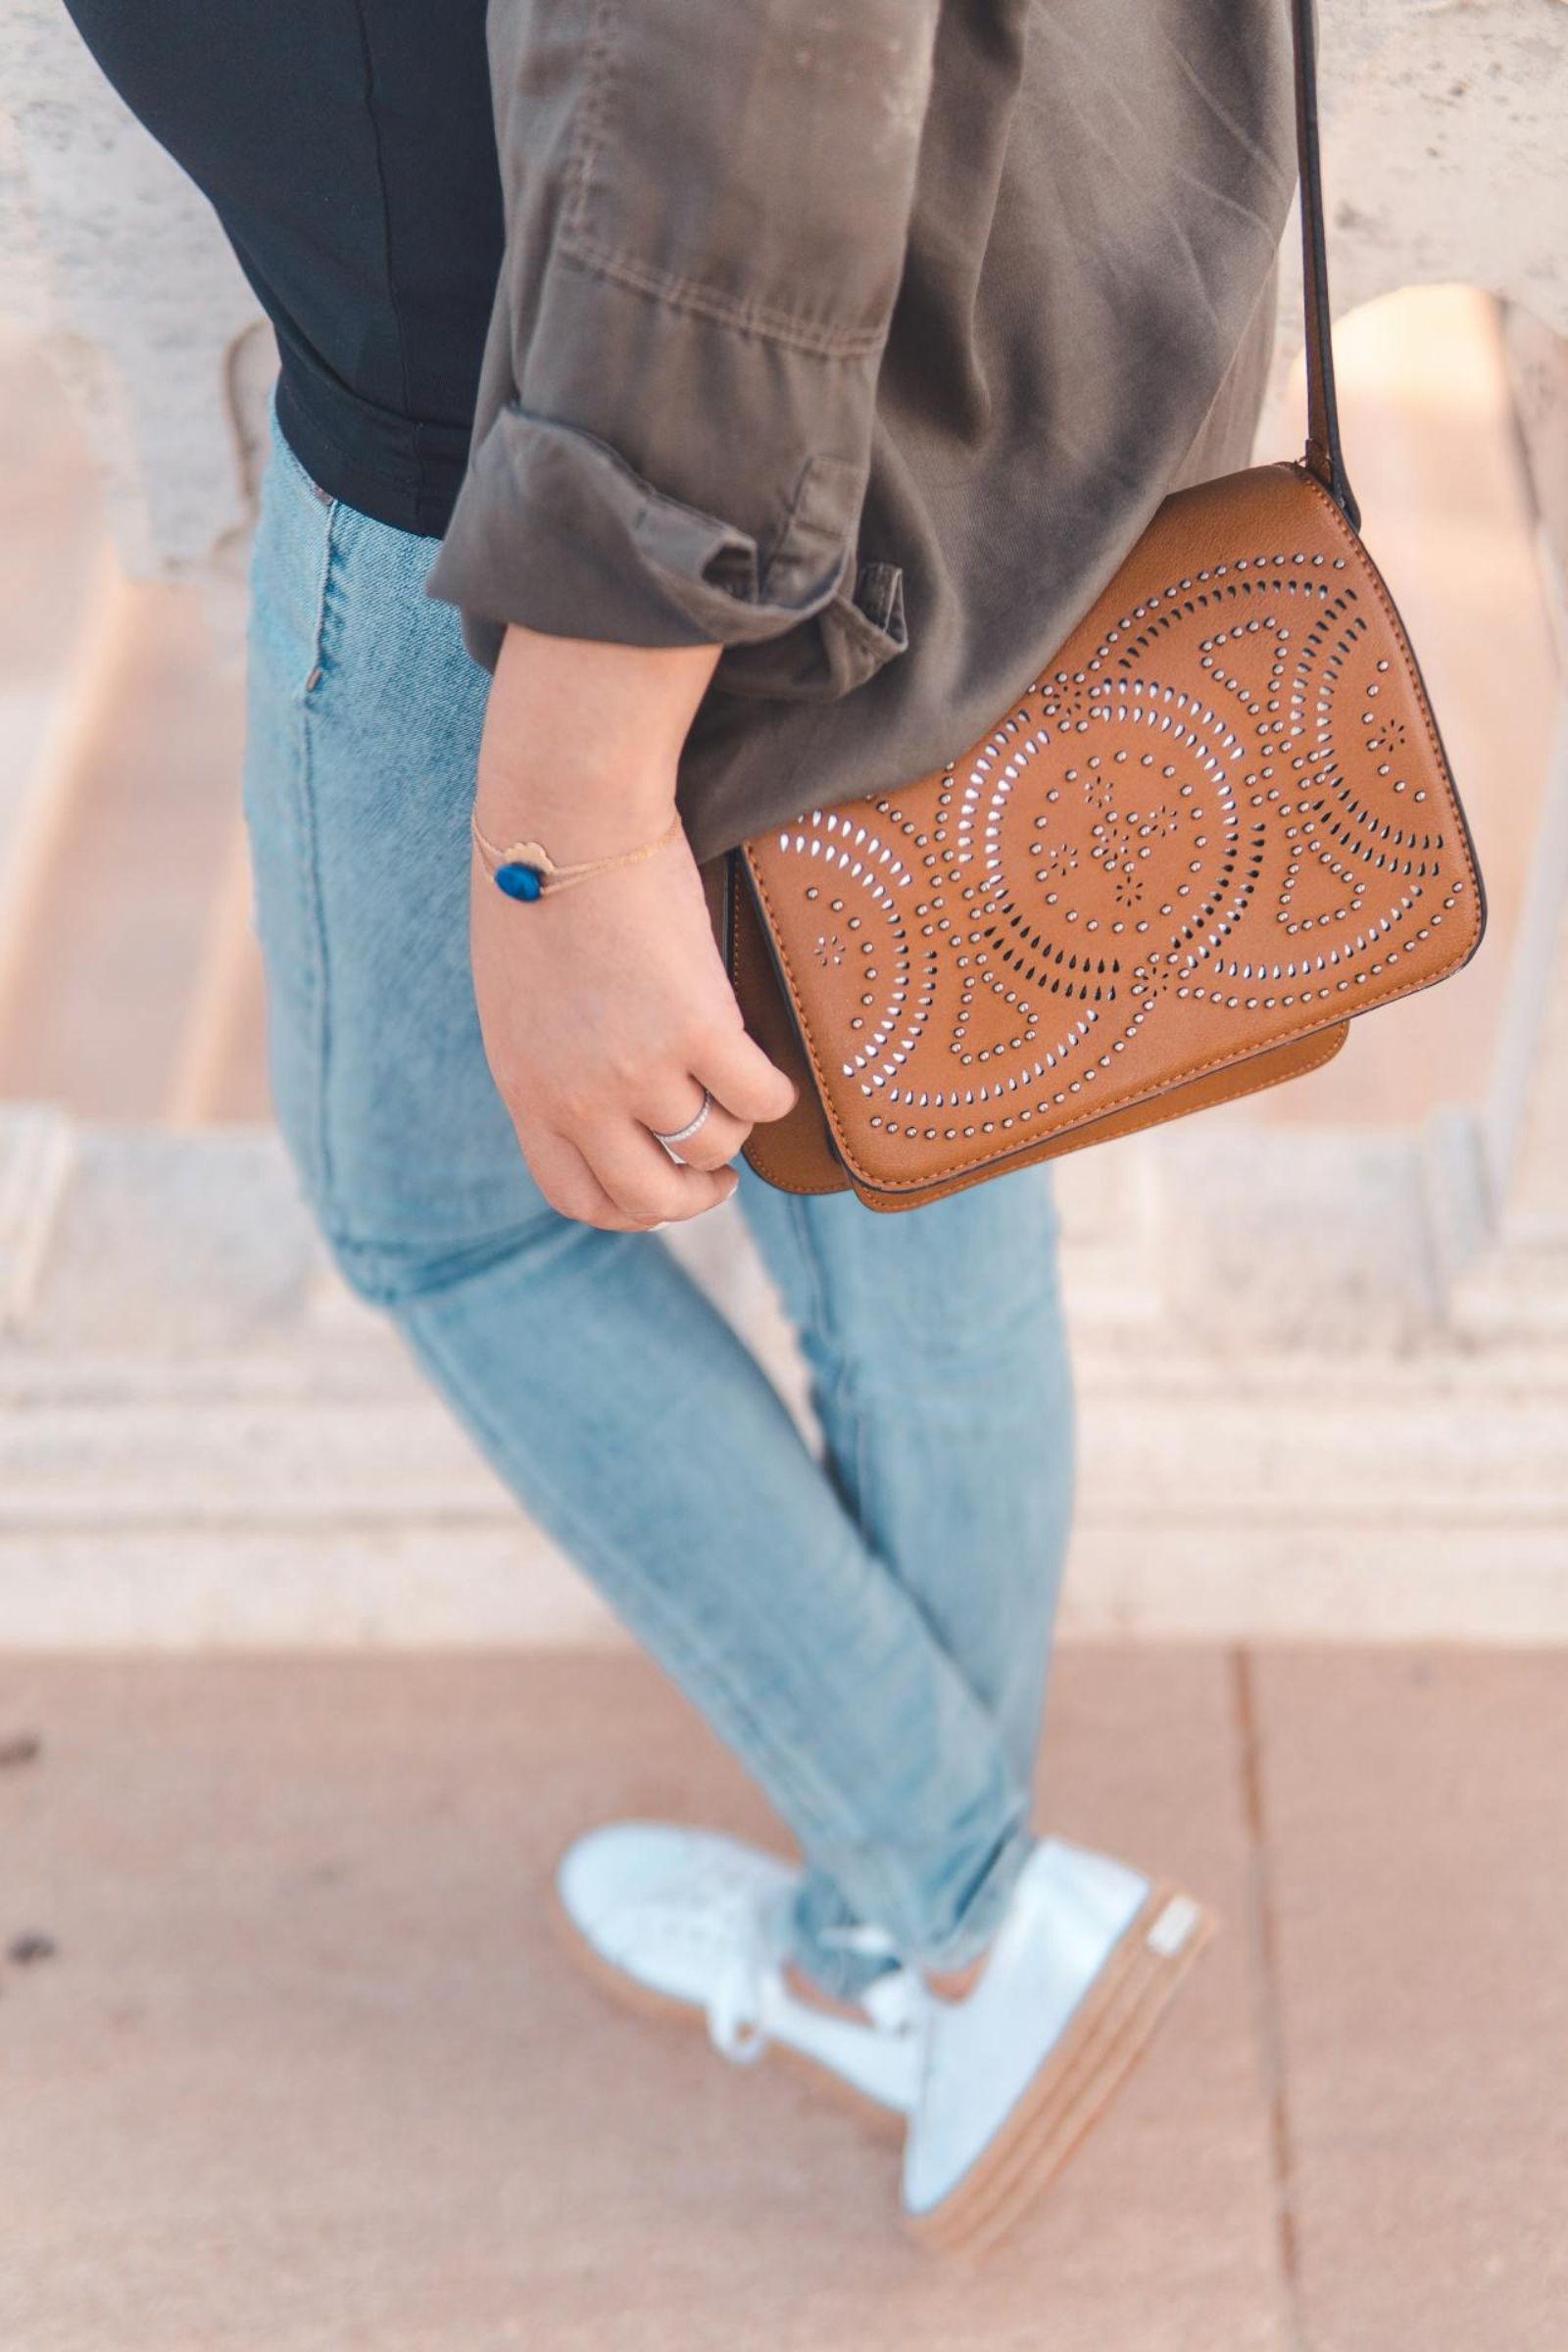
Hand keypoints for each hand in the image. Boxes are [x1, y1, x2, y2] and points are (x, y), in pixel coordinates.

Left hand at [471, 625, 795, 1229]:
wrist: (565, 819)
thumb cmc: (539, 889)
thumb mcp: (520, 1005)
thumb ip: (554, 1067)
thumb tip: (607, 1110)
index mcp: (527, 1090)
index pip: (577, 1196)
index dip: (630, 1208)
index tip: (663, 1189)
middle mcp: (579, 1097)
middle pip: (650, 1196)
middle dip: (694, 1195)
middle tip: (720, 1173)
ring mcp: (639, 1070)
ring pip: (712, 1141)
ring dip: (734, 1125)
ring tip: (736, 1087)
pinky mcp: (698, 1031)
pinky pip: (759, 1098)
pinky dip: (774, 1093)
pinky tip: (770, 1070)